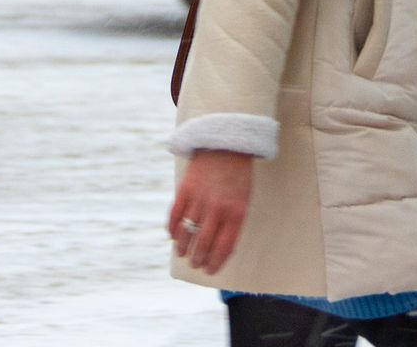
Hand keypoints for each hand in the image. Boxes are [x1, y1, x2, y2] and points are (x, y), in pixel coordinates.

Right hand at [167, 149, 253, 273]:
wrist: (226, 145)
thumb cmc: (237, 177)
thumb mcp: (243, 200)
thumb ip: (232, 224)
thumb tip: (218, 250)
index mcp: (236, 213)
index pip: (223, 247)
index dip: (215, 263)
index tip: (209, 271)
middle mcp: (217, 208)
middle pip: (203, 244)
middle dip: (197, 259)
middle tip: (194, 264)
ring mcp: (200, 198)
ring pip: (187, 233)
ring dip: (183, 247)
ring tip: (183, 253)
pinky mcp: (185, 189)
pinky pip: (175, 216)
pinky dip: (173, 229)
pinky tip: (174, 236)